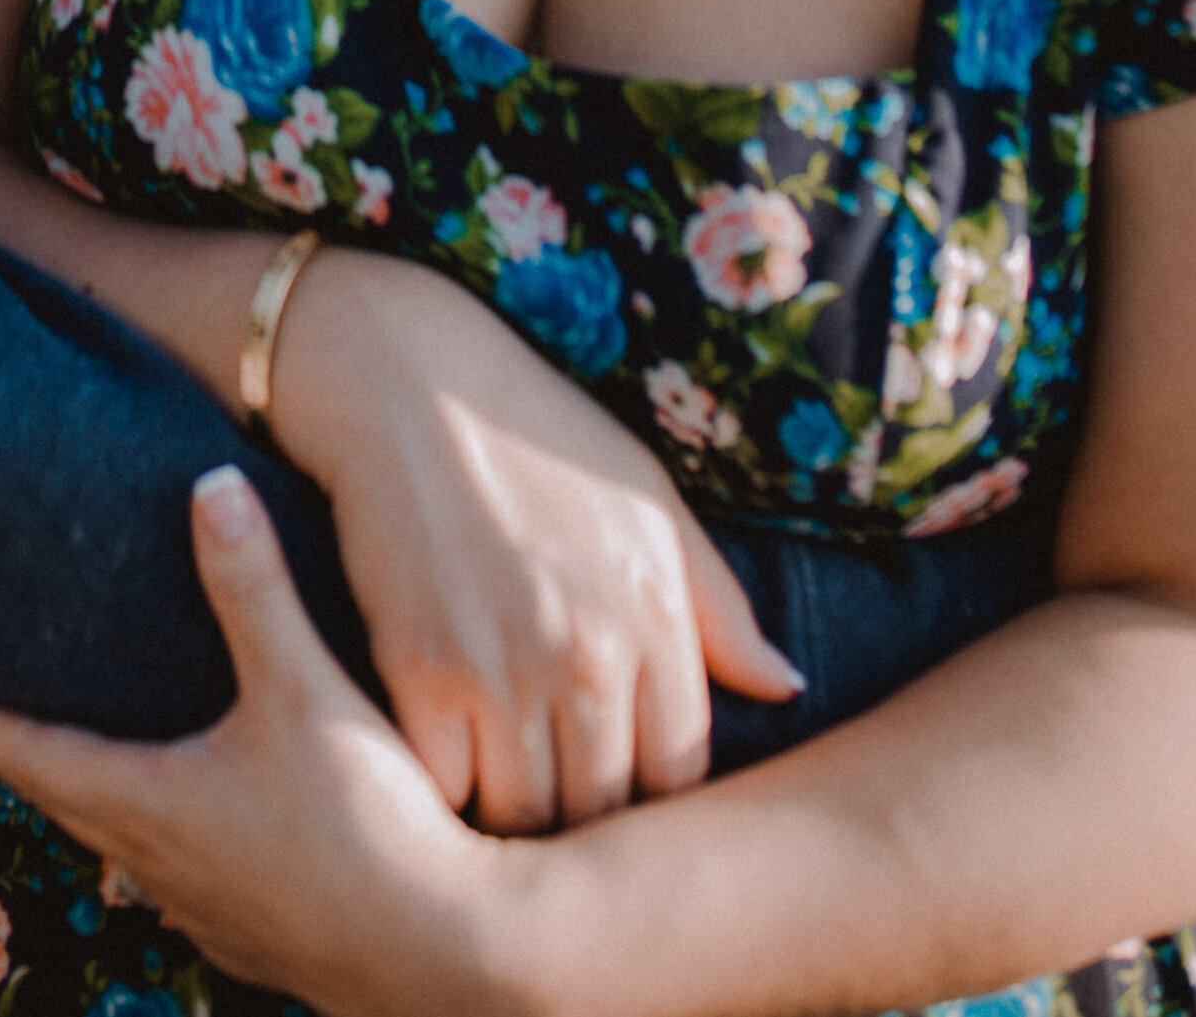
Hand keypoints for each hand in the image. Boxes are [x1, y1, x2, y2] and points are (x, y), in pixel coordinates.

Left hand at [0, 465, 530, 1016]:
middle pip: (64, 797)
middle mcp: (160, 866)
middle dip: (23, 747)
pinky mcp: (258, 932)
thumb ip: (254, 588)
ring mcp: (208, 910)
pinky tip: (198, 818)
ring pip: (123, 844)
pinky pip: (182, 877)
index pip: (28, 752)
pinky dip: (162, 835)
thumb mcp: (305, 691)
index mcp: (149, 805)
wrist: (452, 957)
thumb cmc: (371, 826)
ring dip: (95, 794)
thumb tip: (211, 488)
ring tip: (91, 745)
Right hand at [268, 248, 800, 829]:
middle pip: (605, 810)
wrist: (408, 377)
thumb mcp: (649, 499)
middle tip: (553, 795)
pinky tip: (443, 764)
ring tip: (502, 792)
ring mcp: (503, 669)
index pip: (682, 773)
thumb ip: (720, 606)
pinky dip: (446, 794)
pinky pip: (447, 790)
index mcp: (656, 616)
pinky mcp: (420, 673)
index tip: (618, 778)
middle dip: (585, 816)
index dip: (653, 793)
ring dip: (515, 818)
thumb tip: (787, 688)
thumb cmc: (537, 433)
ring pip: (527, 816)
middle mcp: (589, 655)